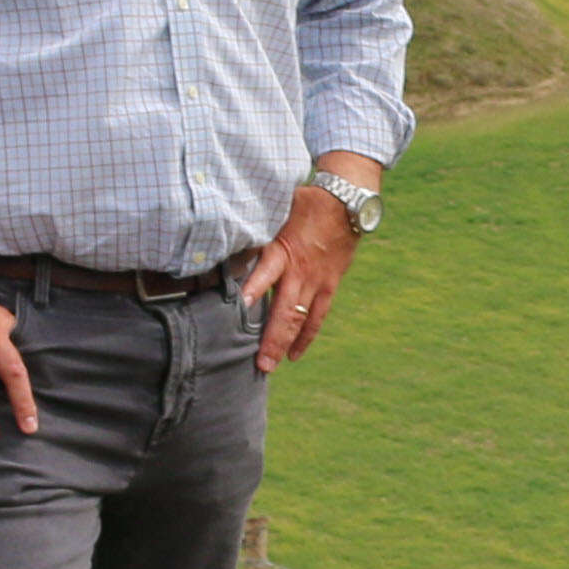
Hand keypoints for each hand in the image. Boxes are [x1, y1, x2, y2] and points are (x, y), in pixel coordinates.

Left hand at [239, 183, 363, 372]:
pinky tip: (294, 354)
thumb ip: (254, 232)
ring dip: (286, 344)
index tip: (237, 309)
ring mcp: (316, 282)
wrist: (345, 202)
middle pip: (284, 310)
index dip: (252, 291)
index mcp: (282, 250)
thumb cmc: (303, 205)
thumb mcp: (275, 213)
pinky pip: (317, 317)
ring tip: (271, 365)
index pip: (265, 273)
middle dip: (270, 338)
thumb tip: (222, 239)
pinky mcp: (329, 286)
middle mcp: (299, 271)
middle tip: (258, 362)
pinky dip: (306, 336)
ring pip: (301, 319)